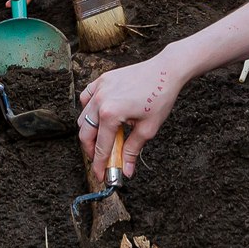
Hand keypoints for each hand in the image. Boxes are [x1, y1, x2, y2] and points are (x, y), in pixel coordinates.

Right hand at [76, 52, 188, 182]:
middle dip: (91, 151)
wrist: (165, 71)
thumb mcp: (148, 129)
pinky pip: (86, 98)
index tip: (101, 176)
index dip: (99, 165)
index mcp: (110, 114)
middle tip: (101, 161)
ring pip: (83, 117)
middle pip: (85, 134)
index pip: (100, 147)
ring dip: (89, 132)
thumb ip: (132, 150)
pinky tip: (98, 117)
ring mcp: (98, 89)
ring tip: (102, 140)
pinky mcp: (101, 80)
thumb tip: (126, 170)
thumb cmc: (160, 97)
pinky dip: (88, 110)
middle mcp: (99, 101)